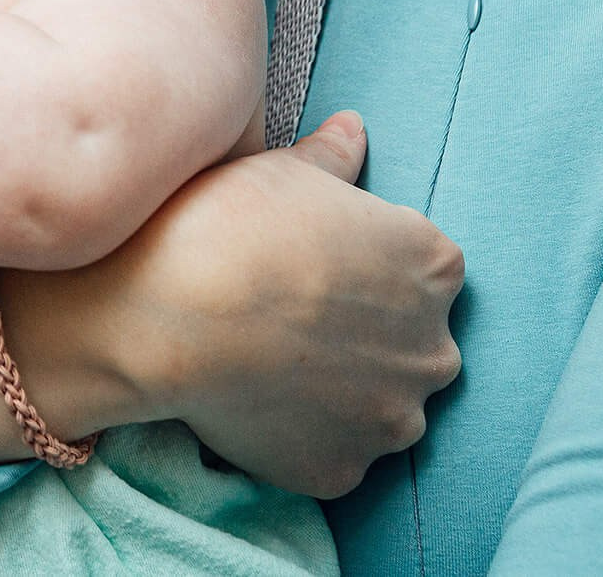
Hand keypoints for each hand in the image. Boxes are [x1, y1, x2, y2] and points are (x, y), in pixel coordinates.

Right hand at [0, 113, 463, 497]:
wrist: (168, 314)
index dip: (367, 264)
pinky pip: (333, 454)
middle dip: (369, 334)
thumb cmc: (228, 223)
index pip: (423, 267)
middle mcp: (434, 348)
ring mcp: (392, 420)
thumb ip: (334, 157)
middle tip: (293, 317)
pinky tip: (257, 404)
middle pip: (413, 342)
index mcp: (432, 265)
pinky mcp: (344, 471)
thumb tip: (354, 130)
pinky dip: (305, 438)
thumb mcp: (283, 169)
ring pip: (380, 406)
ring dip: (343, 392)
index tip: (319, 264)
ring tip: (273, 364)